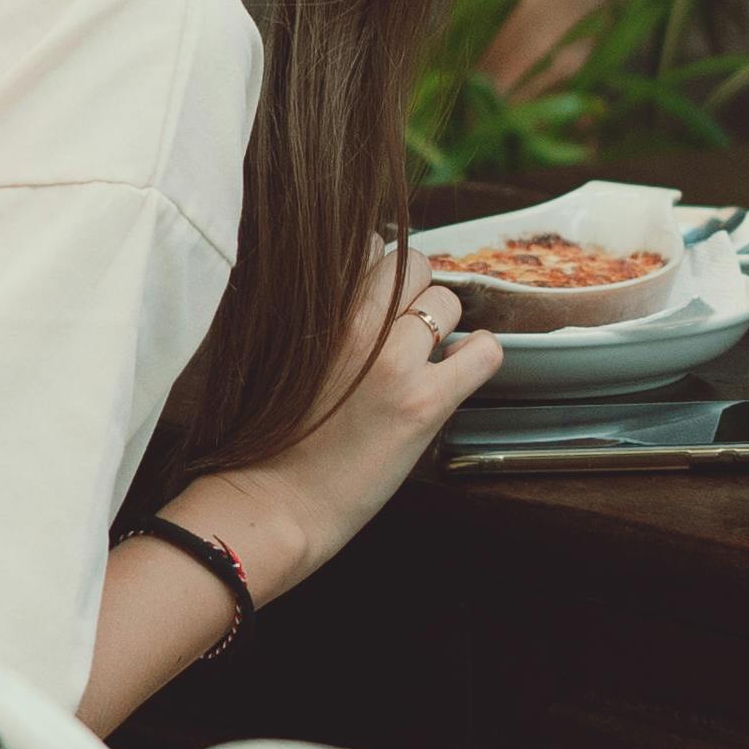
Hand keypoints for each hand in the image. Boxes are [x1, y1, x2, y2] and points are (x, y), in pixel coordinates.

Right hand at [186, 252, 502, 600]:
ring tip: (428, 357)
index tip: (379, 294)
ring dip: (444, 326)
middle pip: (413, 265)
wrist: (272, 502)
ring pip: (448, 302)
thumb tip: (349, 289)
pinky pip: (483, 352)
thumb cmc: (266, 435)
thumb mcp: (277, 352)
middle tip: (408, 327)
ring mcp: (393, 361)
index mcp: (315, 309)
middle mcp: (355, 324)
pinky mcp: (424, 403)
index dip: (379, 270)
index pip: (368, 246)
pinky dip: (481, 356)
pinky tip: (462, 370)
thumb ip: (313, 315)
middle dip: (416, 292)